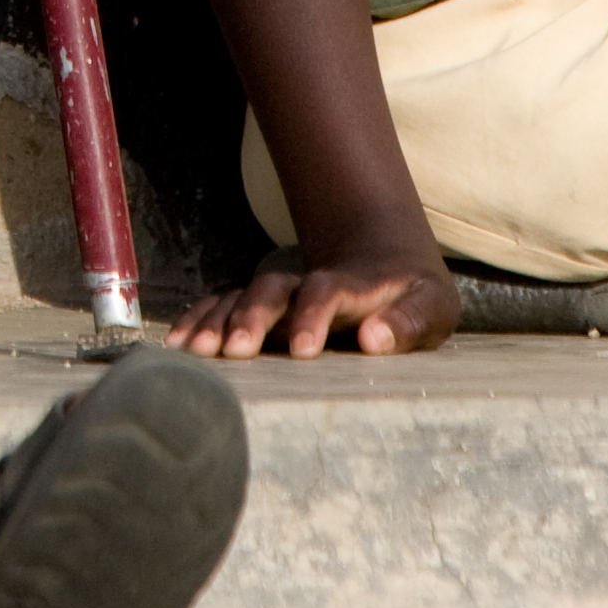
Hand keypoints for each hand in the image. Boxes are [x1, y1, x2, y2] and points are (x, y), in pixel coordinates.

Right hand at [170, 233, 458, 360]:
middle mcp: (305, 282)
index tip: (302, 351)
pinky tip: (178, 343)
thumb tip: (375, 340)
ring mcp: (279, 290)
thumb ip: (407, 322)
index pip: (326, 291)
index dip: (312, 317)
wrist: (381, 254)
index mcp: (350, 284)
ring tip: (195, 352)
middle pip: (272, 290)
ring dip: (218, 321)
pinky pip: (222, 304)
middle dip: (251, 319)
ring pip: (241, 296)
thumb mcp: (429, 306)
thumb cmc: (412, 294)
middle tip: (235, 352)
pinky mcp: (260, 302)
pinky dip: (200, 318)